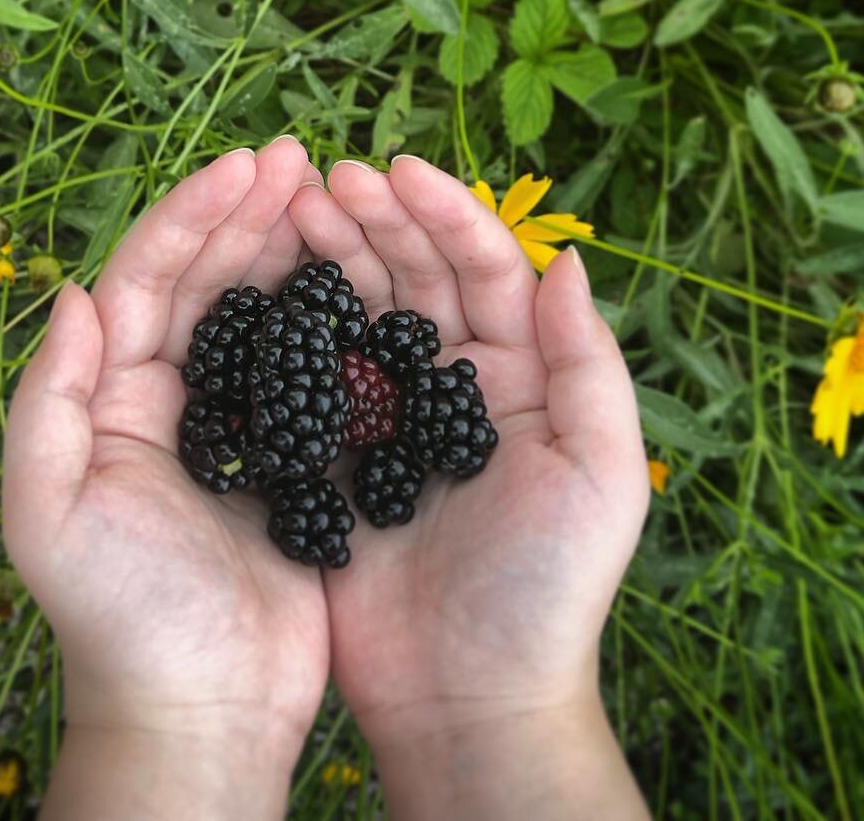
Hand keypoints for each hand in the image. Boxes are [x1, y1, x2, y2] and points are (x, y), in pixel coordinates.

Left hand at [2, 138, 327, 820]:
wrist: (200, 715)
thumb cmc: (119, 620)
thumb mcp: (51, 514)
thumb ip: (48, 402)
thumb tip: (71, 292)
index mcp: (110, 399)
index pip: (145, 280)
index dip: (191, 216)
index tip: (245, 164)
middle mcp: (165, 399)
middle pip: (203, 280)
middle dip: (244, 212)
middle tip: (296, 155)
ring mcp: (230, 426)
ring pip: (256, 312)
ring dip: (286, 248)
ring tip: (326, 192)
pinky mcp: (287, 458)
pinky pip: (304, 367)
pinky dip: (325, 316)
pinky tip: (357, 278)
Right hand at [290, 155, 650, 817]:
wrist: (468, 696)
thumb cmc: (547, 588)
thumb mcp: (600, 474)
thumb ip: (589, 364)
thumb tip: (570, 259)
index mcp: (520, 375)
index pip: (485, 269)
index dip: (445, 212)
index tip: (397, 169)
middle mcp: (454, 382)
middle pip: (416, 275)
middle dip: (376, 218)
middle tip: (326, 179)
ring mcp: (390, 415)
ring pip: (360, 310)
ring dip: (332, 253)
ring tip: (292, 208)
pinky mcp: (337, 454)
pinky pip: (314, 373)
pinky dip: (294, 323)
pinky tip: (263, 285)